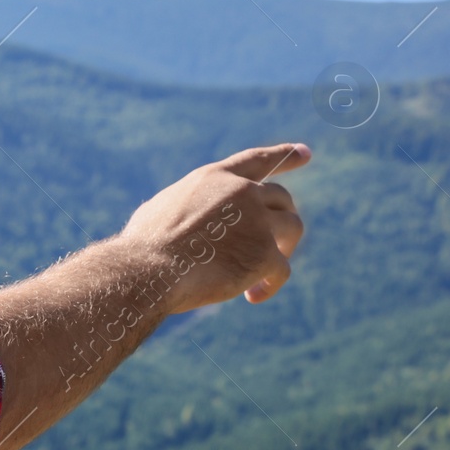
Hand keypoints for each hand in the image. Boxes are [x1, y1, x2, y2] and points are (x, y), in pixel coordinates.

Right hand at [117, 142, 309, 314]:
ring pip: (292, 227)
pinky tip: (252, 296)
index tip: (305, 152)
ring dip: (283, 248)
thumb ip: (183, 206)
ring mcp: (258, 222)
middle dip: (282, 218)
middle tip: (277, 243)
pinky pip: (281, 270)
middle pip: (282, 198)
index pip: (258, 160)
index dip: (284, 155)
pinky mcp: (265, 255)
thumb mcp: (160, 209)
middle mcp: (243, 193)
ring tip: (262, 272)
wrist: (148, 269)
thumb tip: (181, 216)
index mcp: (216, 178)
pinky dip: (269, 285)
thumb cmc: (144, 245)